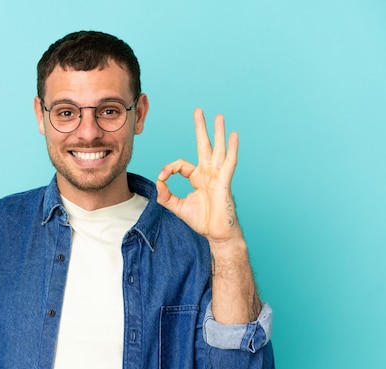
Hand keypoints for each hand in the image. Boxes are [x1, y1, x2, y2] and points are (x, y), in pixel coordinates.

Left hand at [156, 108, 242, 243]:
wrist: (217, 234)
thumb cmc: (202, 221)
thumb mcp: (177, 207)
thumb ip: (166, 196)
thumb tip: (158, 183)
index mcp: (198, 178)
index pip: (181, 164)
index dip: (169, 168)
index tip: (162, 178)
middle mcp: (208, 173)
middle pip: (204, 146)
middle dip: (200, 128)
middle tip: (198, 111)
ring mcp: (218, 176)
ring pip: (218, 149)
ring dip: (218, 132)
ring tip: (219, 116)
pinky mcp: (225, 182)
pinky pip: (229, 162)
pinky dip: (232, 148)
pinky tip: (233, 135)